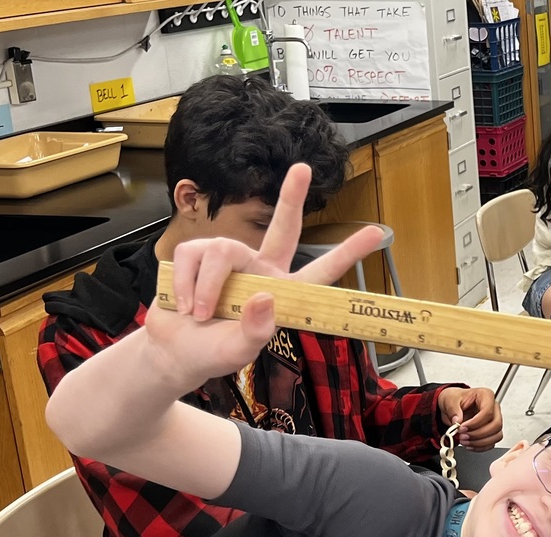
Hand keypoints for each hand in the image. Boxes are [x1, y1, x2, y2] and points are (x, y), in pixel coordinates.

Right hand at [144, 163, 383, 388]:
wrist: (173, 351)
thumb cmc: (212, 353)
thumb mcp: (237, 352)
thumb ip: (254, 332)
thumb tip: (265, 298)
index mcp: (281, 293)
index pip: (320, 273)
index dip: (347, 253)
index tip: (377, 233)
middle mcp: (260, 270)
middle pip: (282, 228)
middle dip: (291, 197)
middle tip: (302, 170)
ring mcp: (229, 260)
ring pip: (221, 252)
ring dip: (207, 288)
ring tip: (199, 315)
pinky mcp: (196, 254)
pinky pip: (191, 257)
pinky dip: (185, 285)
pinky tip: (182, 305)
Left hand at [438, 386, 502, 450]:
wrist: (453, 405)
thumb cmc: (455, 399)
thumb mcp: (449, 400)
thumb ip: (453, 410)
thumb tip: (457, 421)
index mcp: (486, 396)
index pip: (488, 412)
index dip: (475, 423)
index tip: (462, 428)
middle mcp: (493, 408)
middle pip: (496, 425)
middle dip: (478, 434)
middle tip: (463, 436)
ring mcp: (494, 420)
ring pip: (496, 435)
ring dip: (480, 442)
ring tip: (464, 441)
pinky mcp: (492, 431)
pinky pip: (492, 442)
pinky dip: (480, 447)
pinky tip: (469, 445)